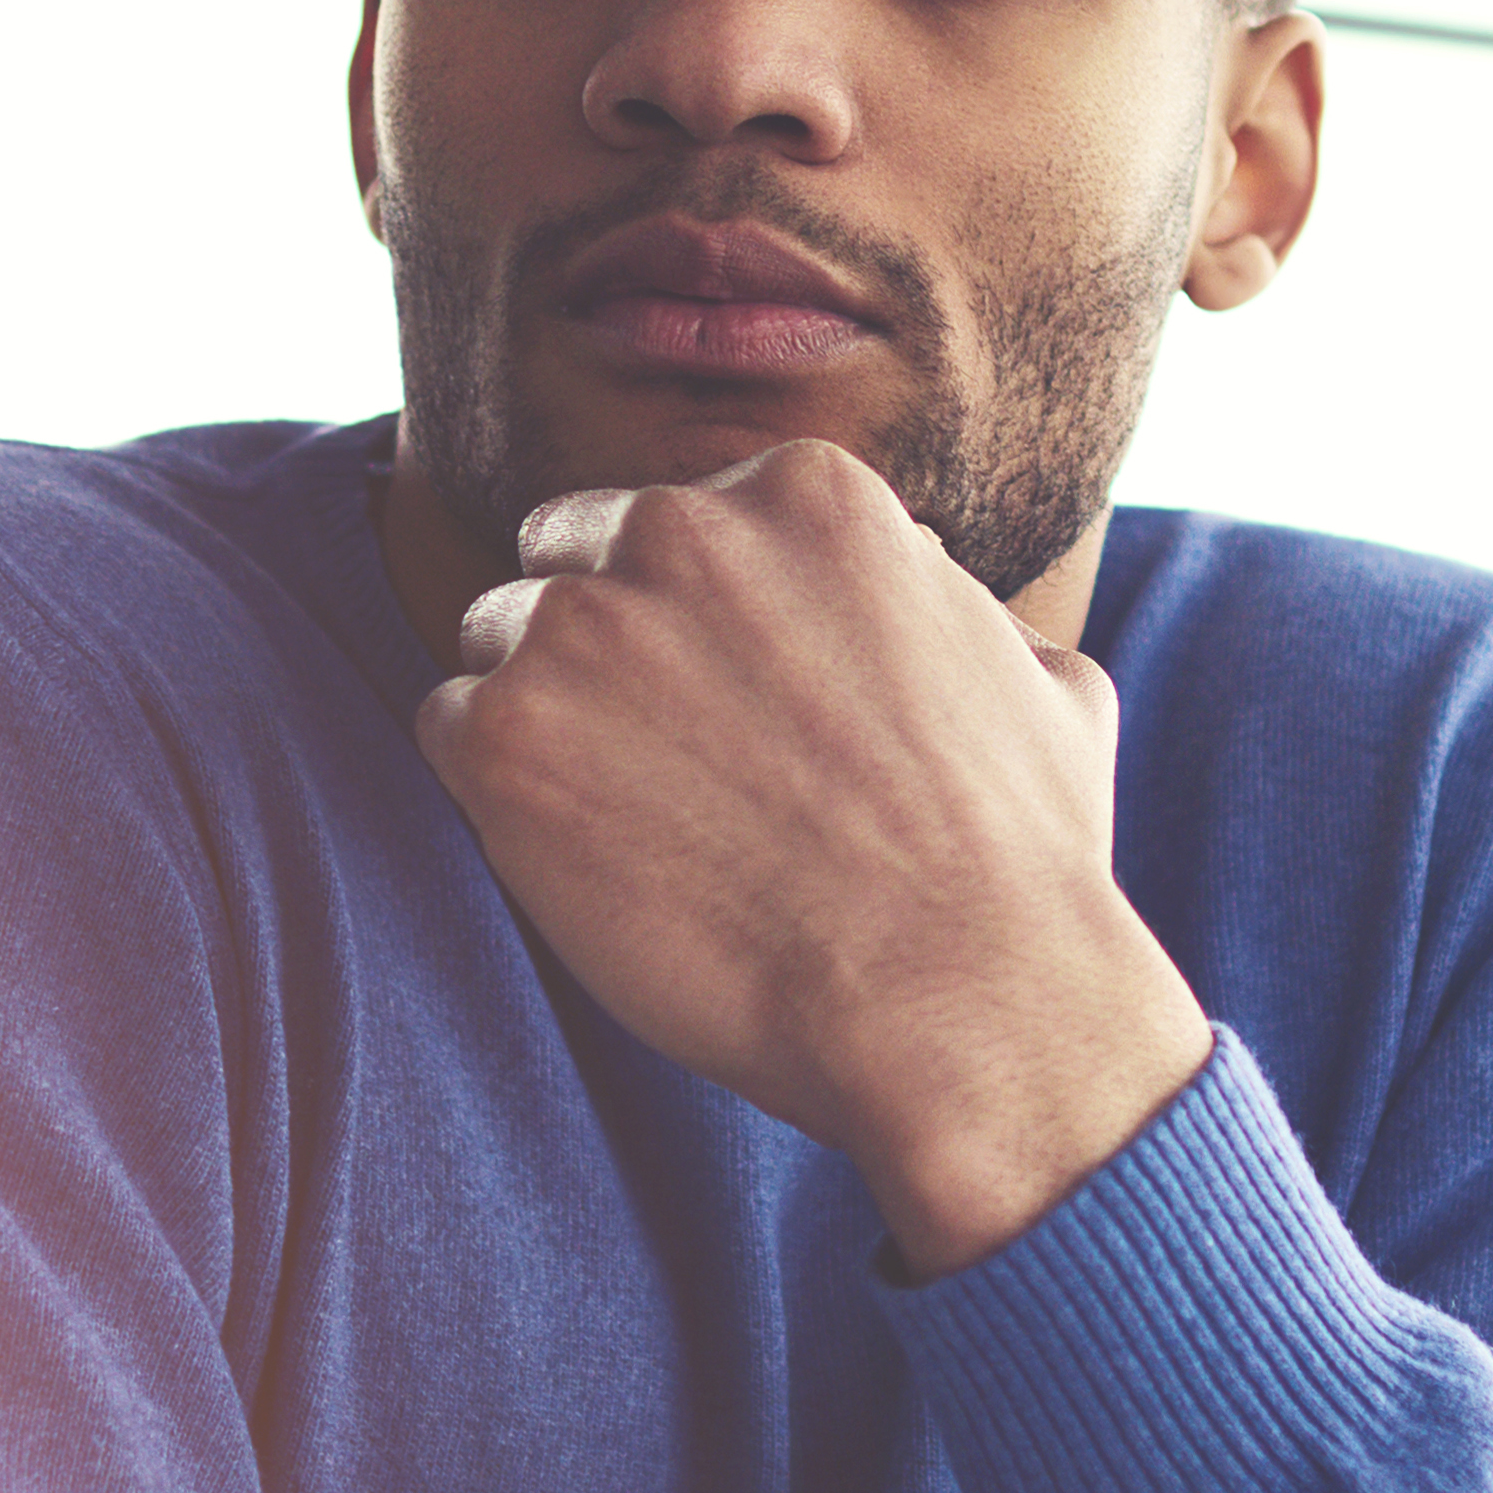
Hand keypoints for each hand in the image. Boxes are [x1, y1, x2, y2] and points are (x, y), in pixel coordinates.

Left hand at [414, 442, 1214, 1268]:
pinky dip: (501, 799)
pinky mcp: (505, 735)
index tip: (723, 708)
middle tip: (666, 770)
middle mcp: (681, 529)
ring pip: (497, 643)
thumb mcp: (1044, 677)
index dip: (690, 622)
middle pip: (568, 558)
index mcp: (805, 494)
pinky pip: (448, 731)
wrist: (960, 998)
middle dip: (603, 651)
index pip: (677, 522)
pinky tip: (596, 865)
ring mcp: (581, 627)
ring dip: (549, 724)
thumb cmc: (1017, 862)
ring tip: (640, 829)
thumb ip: (952, 608)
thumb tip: (933, 589)